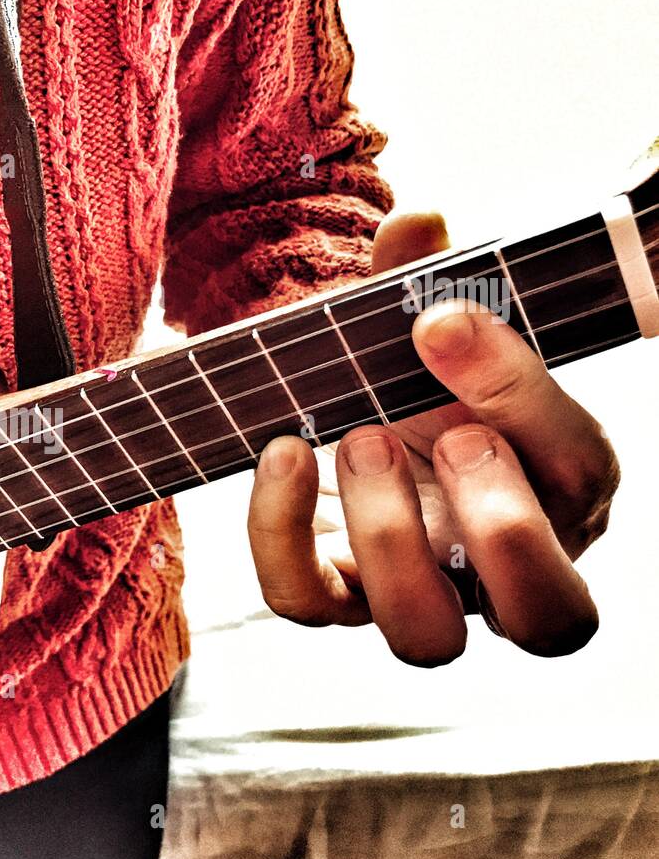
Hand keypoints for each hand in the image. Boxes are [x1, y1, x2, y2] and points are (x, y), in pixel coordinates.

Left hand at [246, 212, 618, 664]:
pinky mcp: (333, 594)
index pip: (579, 467)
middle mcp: (501, 565)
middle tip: (449, 435)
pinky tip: (281, 451)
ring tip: (358, 435)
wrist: (364, 431)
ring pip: (425, 634)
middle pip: (550, 617)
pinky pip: (304, 599)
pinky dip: (280, 530)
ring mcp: (417, 593)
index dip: (515, 392)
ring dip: (388, 536)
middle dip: (502, 528)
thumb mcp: (435, 334)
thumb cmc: (423, 386)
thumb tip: (419, 223)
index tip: (438, 318)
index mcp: (561, 486)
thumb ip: (431, 282)